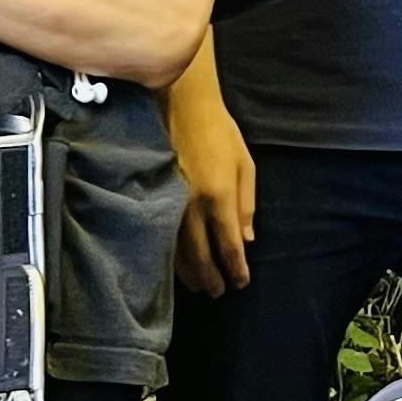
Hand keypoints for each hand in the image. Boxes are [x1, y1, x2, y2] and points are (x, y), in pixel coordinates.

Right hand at [173, 102, 255, 295]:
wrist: (182, 107)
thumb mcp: (244, 166)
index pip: (228, 245)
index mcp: (219, 197)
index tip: (241, 283)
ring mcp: (169, 204)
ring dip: (190, 274)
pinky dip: (172, 258)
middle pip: (201, 256)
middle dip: (211, 278)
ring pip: (178, 252)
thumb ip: (246, 205)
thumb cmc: (220, 134)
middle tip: (218, 293)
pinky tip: (178, 266)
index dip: (235, 268)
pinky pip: (163, 239)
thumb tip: (246, 239)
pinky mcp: (154, 199)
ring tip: (200, 287)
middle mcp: (192, 206)